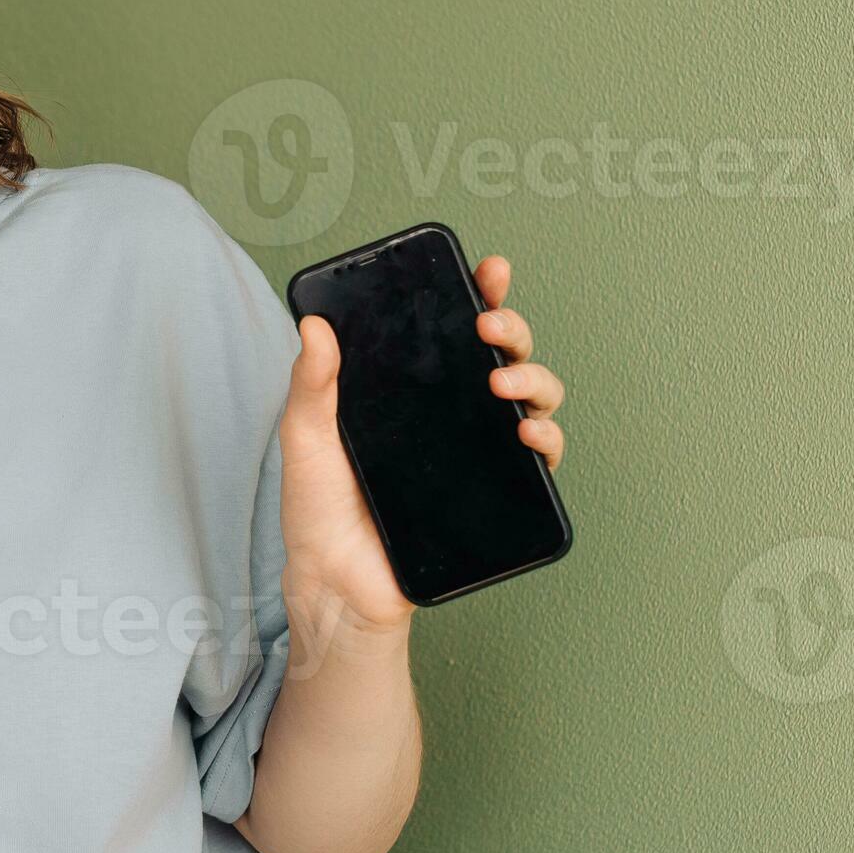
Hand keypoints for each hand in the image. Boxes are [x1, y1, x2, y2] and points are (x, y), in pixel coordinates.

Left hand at [277, 253, 569, 639]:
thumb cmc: (318, 509)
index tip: (489, 270)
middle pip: (503, 354)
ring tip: (502, 383)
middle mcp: (450, 414)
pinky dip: (548, 439)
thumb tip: (314, 325)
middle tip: (488, 329)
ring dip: (534, 379)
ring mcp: (476, 451)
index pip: (450, 331)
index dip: (480, 295)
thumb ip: (311, 383)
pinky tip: (528, 433)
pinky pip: (540, 460)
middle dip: (511, 329)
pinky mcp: (495, 494)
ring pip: (532, 399)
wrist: (335, 581)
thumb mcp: (305, 436)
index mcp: (409, 389)